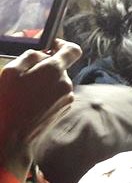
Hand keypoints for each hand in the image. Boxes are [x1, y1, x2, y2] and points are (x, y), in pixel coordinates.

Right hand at [0, 40, 80, 180]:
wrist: (13, 137)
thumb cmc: (8, 103)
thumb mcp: (10, 72)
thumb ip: (30, 57)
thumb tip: (42, 54)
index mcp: (55, 71)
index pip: (72, 50)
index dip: (62, 45)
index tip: (51, 46)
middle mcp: (66, 84)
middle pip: (61, 67)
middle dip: (45, 67)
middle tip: (25, 74)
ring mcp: (67, 98)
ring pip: (57, 82)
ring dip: (44, 82)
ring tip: (24, 92)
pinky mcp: (64, 109)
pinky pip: (57, 95)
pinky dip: (46, 94)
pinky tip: (30, 102)